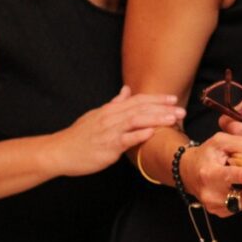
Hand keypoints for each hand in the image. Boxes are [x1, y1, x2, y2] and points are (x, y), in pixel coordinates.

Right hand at [51, 86, 184, 176]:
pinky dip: (139, 135)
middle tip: (182, 111)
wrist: (60, 151)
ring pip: (137, 121)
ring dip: (157, 119)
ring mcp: (110, 131)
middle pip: (142, 109)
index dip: (156, 99)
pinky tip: (152, 133)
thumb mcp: (97, 115)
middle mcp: (112, 117)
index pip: (138, 100)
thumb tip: (126, 90)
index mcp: (111, 110)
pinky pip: (125, 139)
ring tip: (173, 119)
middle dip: (163, 109)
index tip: (173, 99)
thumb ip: (114, 103)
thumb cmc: (79, 135)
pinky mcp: (107, 146)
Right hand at [180, 132, 241, 216]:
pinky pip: (241, 207)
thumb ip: (240, 144)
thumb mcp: (220, 141)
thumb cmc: (206, 155)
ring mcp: (214, 206)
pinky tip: (237, 187)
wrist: (188, 172)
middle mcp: (210, 193)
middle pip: (241, 196)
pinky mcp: (219, 213)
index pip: (227, 176)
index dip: (241, 177)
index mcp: (209, 173)